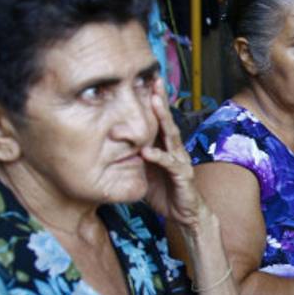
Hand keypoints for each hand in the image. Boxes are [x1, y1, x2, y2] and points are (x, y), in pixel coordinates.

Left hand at [141, 78, 208, 228]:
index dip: (154, 100)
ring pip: (172, 136)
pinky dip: (158, 157)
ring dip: (163, 119)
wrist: (185, 213)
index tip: (146, 80)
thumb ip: (132, 155)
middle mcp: (175, 149)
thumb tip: (108, 142)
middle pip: (167, 120)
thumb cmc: (164, 191)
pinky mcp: (183, 177)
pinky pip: (170, 165)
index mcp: (165, 146)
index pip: (159, 119)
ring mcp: (181, 161)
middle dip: (161, 100)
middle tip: (154, 81)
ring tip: (154, 103)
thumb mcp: (144, 169)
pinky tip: (147, 151)